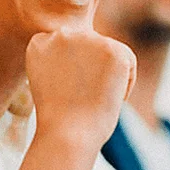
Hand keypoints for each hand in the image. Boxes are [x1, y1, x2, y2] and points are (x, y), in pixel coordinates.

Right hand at [26, 27, 135, 149]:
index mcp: (40, 42)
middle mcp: (61, 34)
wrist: (68, 134)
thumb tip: (89, 56)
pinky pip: (129, 61)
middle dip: (92, 71)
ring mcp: (87, 39)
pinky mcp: (112, 48)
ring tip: (96, 99)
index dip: (73, 71)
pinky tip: (112, 97)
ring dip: (108, 75)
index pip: (66, 48)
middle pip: (89, 47)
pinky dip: (127, 82)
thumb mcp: (51, 81)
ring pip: (109, 52)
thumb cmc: (60, 118)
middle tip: (85, 98)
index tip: (70, 92)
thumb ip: (64, 61)